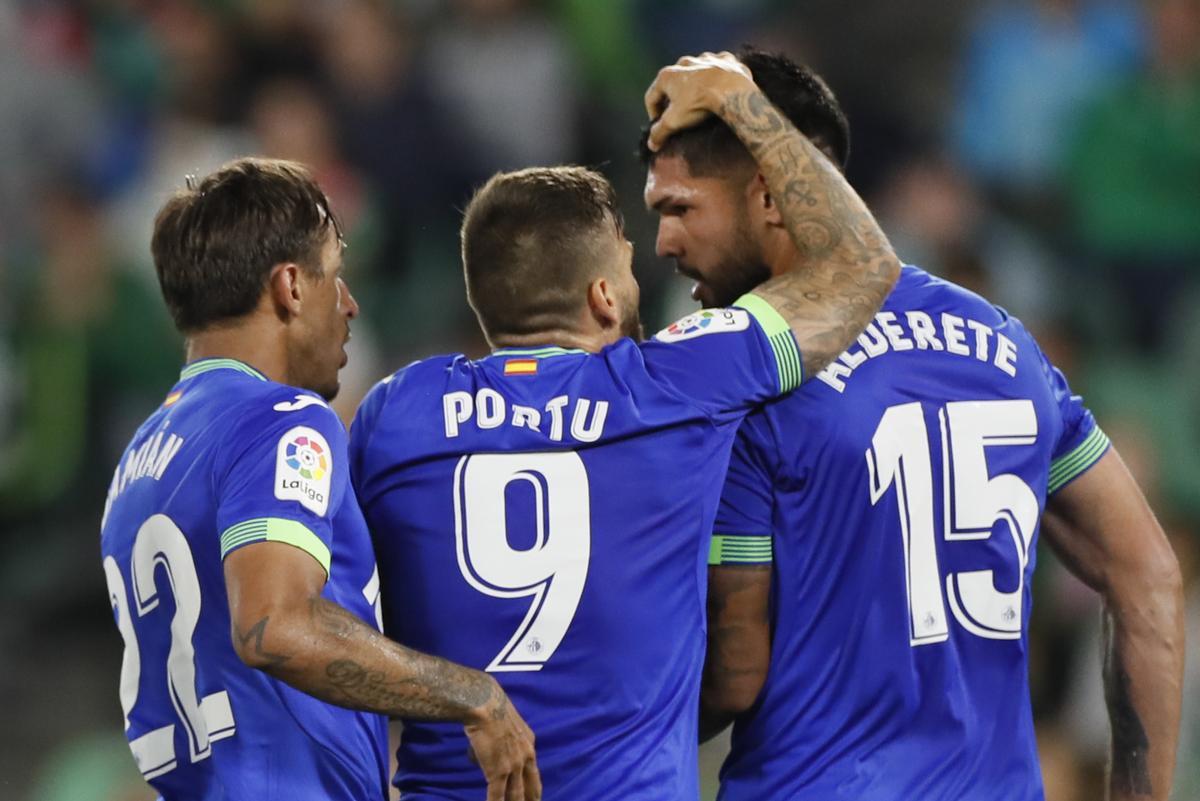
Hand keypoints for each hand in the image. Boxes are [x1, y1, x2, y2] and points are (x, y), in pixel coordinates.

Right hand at [464, 679, 540, 800]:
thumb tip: (497, 748)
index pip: (534, 773)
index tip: (534, 798)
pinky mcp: (498, 771)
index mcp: (530, 744)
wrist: (486, 705)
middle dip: (530, 800)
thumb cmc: (493, 708)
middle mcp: (526, 757)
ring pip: (516, 795)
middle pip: (530, 787)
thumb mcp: (510, 724)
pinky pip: (497, 795)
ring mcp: (513, 766)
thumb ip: (509, 739)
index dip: (533, 788)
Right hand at [643, 51, 754, 151]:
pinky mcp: (725, 60)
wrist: (731, 91)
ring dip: (696, 84)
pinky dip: (718, 77)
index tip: (659, 125)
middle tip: (679, 114)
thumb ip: (660, 132)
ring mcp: (706, 59)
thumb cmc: (699, 104)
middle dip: (674, 97)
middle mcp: (684, 63)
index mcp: (667, 75)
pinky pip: (719, 67)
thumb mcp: (674, 122)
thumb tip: (652, 144)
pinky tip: (720, 87)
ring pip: (696, 71)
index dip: (653, 114)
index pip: (651, 97)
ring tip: (701, 99)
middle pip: (673, 83)